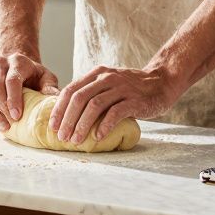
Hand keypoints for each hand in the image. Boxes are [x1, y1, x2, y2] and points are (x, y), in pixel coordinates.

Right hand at [0, 52, 58, 130]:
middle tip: (9, 125)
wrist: (15, 65)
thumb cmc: (33, 75)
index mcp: (17, 62)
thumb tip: (55, 99)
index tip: (17, 116)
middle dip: (1, 108)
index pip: (12, 80)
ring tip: (2, 127)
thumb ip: (50, 87)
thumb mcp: (46, 77)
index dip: (13, 99)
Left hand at [50, 65, 182, 143]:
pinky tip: (98, 137)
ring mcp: (121, 88)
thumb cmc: (131, 89)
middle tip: (62, 137)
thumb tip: (67, 116)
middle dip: (67, 119)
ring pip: (94, 105)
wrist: (161, 83)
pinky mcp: (135, 100)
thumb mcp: (108, 85)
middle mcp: (106, 78)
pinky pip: (115, 112)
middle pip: (79, 98)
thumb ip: (91, 94)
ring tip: (76, 140)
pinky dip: (104, 125)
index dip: (59, 109)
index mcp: (96, 74)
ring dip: (82, 125)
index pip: (71, 90)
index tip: (52, 126)